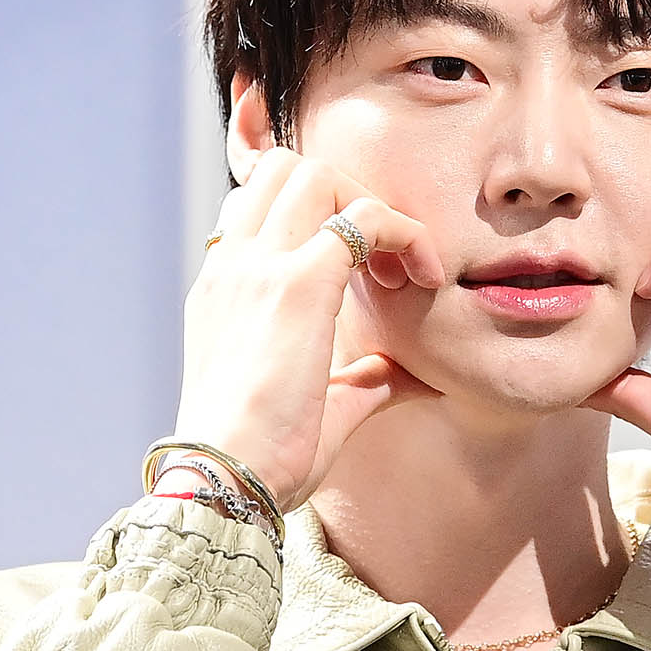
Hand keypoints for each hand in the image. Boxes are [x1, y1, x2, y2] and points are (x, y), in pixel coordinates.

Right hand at [171, 147, 445, 514]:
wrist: (224, 481)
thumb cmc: (263, 458)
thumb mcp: (318, 403)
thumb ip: (364, 378)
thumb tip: (417, 376)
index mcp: (224, 286)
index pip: (262, 202)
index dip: (322, 215)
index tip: (369, 272)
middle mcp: (235, 264)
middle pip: (290, 169)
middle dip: (351, 196)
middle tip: (388, 264)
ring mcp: (260, 266)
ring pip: (319, 174)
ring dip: (372, 206)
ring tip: (402, 272)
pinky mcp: (298, 284)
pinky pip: (364, 218)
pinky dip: (405, 233)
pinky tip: (426, 279)